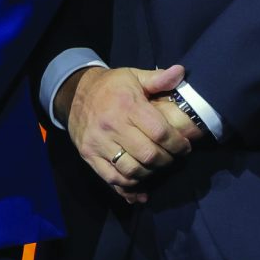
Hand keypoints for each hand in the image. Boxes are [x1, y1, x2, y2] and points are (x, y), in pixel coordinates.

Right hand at [60, 63, 203, 202]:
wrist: (74, 93)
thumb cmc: (111, 86)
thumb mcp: (133, 76)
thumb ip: (158, 79)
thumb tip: (181, 72)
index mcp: (127, 106)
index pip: (160, 133)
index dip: (178, 144)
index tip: (185, 147)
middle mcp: (112, 126)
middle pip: (148, 155)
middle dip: (167, 161)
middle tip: (173, 158)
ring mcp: (98, 143)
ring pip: (131, 170)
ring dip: (150, 174)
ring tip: (157, 167)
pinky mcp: (89, 155)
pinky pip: (111, 178)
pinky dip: (129, 187)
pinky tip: (140, 186)